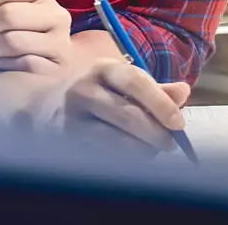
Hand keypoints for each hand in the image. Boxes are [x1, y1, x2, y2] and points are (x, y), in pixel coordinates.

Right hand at [34, 58, 190, 157]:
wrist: (44, 106)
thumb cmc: (96, 94)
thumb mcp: (120, 83)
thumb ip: (153, 89)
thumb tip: (183, 91)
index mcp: (103, 68)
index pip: (135, 81)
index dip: (160, 103)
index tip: (179, 124)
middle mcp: (84, 88)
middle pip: (128, 115)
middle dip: (156, 134)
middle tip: (169, 144)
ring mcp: (73, 115)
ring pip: (117, 140)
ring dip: (142, 150)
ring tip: (151, 151)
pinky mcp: (67, 138)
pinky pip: (104, 155)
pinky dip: (123, 159)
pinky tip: (128, 155)